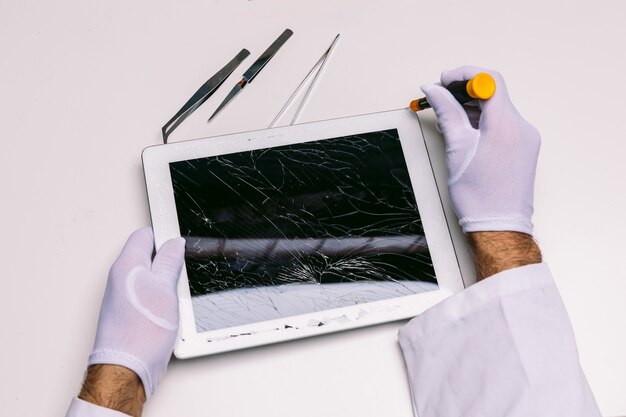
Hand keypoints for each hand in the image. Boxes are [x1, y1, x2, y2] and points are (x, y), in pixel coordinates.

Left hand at [87, 228, 184, 400]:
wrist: (128, 368)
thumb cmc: (140, 333)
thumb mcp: (165, 288)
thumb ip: (170, 261)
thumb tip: (175, 244)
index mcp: (126, 265)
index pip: (143, 235)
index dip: (164, 235)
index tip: (180, 242)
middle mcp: (121, 279)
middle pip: (147, 255)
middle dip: (167, 260)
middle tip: (181, 271)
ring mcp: (124, 296)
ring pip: (150, 276)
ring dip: (166, 281)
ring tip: (175, 294)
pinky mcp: (130, 313)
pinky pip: (149, 294)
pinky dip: (162, 297)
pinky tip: (170, 309)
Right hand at [420, 66, 540, 233]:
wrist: (498, 225)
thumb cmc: (479, 196)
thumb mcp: (456, 148)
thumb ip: (446, 112)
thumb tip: (434, 91)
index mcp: (506, 124)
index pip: (489, 80)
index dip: (464, 74)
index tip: (445, 80)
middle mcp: (522, 127)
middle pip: (493, 92)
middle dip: (465, 90)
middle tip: (441, 96)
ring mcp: (525, 138)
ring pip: (496, 107)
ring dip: (472, 106)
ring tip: (448, 117)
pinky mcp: (523, 147)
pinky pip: (502, 123)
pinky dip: (482, 120)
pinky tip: (464, 130)